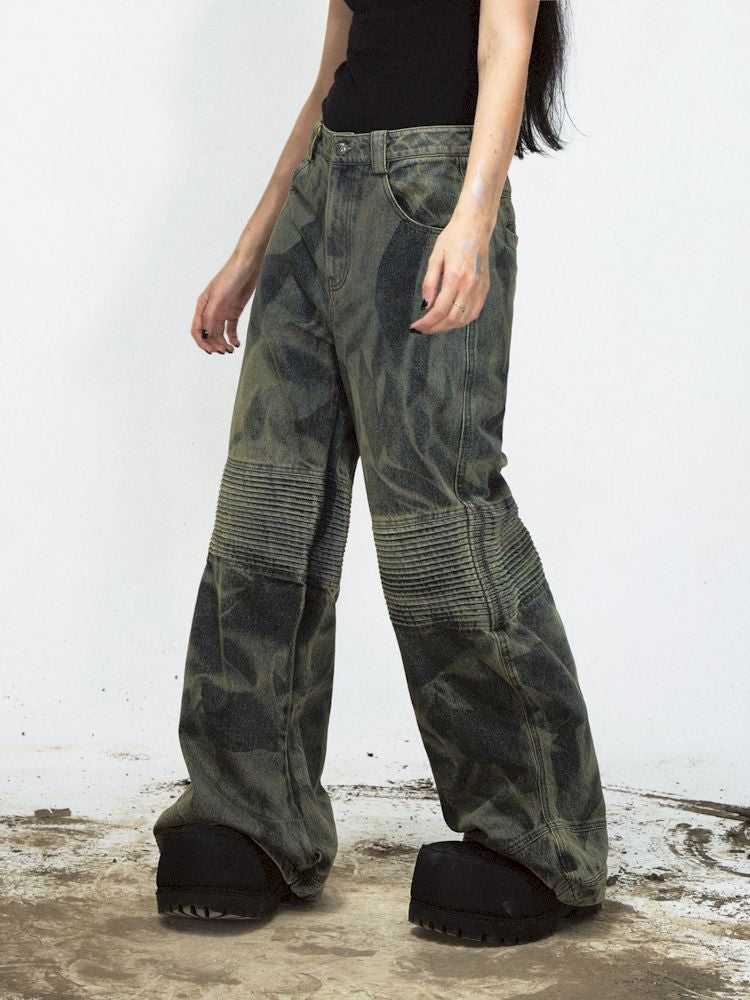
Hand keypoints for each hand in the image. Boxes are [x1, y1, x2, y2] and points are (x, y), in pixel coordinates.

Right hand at [191, 251, 262, 354]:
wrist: (247, 265)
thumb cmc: (230, 277)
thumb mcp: (218, 297)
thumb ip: (210, 316)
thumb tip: (205, 335)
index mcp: (202, 306)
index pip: (197, 329)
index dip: (202, 342)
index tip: (210, 351)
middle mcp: (210, 310)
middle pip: (209, 334)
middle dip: (214, 345)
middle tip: (225, 351)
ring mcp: (222, 311)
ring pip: (219, 333)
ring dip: (223, 343)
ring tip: (231, 350)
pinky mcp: (234, 311)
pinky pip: (230, 329)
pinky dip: (233, 338)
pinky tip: (237, 344)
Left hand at [408, 212, 490, 335]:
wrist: (475, 227)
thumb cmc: (453, 238)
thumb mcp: (435, 257)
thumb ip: (429, 283)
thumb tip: (425, 305)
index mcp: (455, 277)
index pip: (439, 310)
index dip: (426, 323)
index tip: (415, 326)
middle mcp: (470, 285)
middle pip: (451, 319)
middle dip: (434, 328)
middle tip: (422, 329)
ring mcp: (479, 288)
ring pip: (464, 319)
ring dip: (447, 327)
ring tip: (434, 326)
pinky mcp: (485, 288)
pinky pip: (473, 313)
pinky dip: (461, 321)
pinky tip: (450, 319)